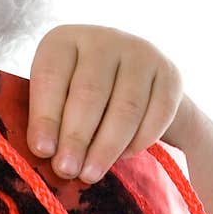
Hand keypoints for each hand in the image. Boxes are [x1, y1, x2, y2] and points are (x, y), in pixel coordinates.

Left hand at [26, 24, 192, 182]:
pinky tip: (122, 157)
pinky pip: (157, 114)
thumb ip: (48, 118)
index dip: (45, 116)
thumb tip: (45, 152)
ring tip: (90, 174)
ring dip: (106, 147)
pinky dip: (139, 141)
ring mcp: (140, 53)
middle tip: (67, 170)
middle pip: (90, 93)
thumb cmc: (78, 93)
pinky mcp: (169, 74)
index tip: (42, 151)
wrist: (132, 80)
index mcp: (64, 40)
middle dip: (76, 138)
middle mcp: (104, 39)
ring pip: (125, 107)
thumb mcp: (56, 96)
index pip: (51, 76)